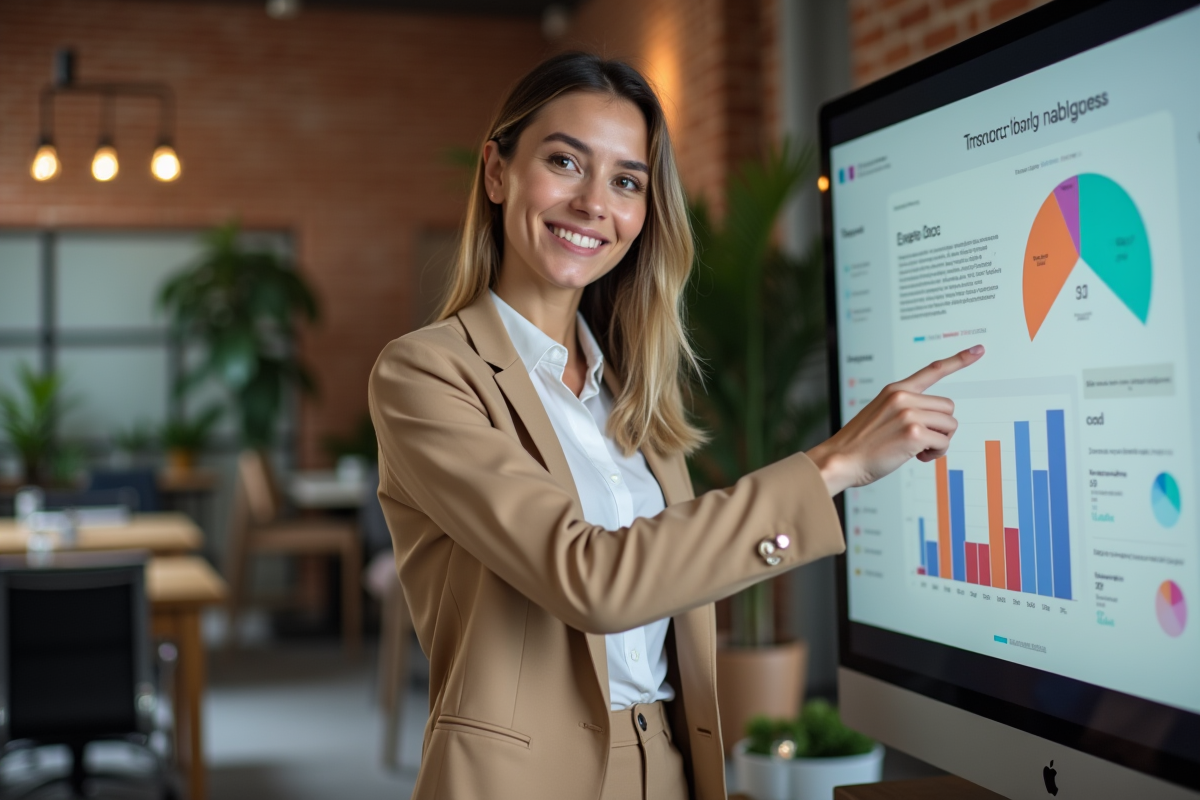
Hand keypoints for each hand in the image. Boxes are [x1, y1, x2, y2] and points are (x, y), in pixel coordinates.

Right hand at [807, 345, 983, 495]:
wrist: (840, 459)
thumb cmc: (860, 442)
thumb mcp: (880, 414)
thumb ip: (905, 408)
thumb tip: (935, 420)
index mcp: (895, 390)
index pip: (933, 370)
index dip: (959, 360)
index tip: (978, 349)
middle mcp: (903, 397)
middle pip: (948, 408)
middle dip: (941, 427)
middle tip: (923, 441)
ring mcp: (908, 414)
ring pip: (950, 425)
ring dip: (940, 441)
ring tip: (918, 450)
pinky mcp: (914, 433)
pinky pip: (943, 443)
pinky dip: (935, 453)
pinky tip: (917, 457)